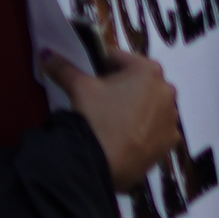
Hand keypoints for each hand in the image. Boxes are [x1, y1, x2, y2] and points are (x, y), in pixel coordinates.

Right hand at [45, 46, 179, 192]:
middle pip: (139, 83)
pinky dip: (145, 132)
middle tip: (100, 104)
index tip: (91, 80)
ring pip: (150, 106)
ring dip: (136, 110)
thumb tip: (47, 55)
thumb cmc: (94, 117)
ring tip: (113, 124)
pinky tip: (127, 139)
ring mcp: (171, 116)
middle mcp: (167, 89)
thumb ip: (64, 68)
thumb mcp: (78, 88)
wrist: (101, 162)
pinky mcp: (170, 140)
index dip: (102, 67)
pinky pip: (157, 130)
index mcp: (149, 69)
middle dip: (122, 89)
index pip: (120, 60)